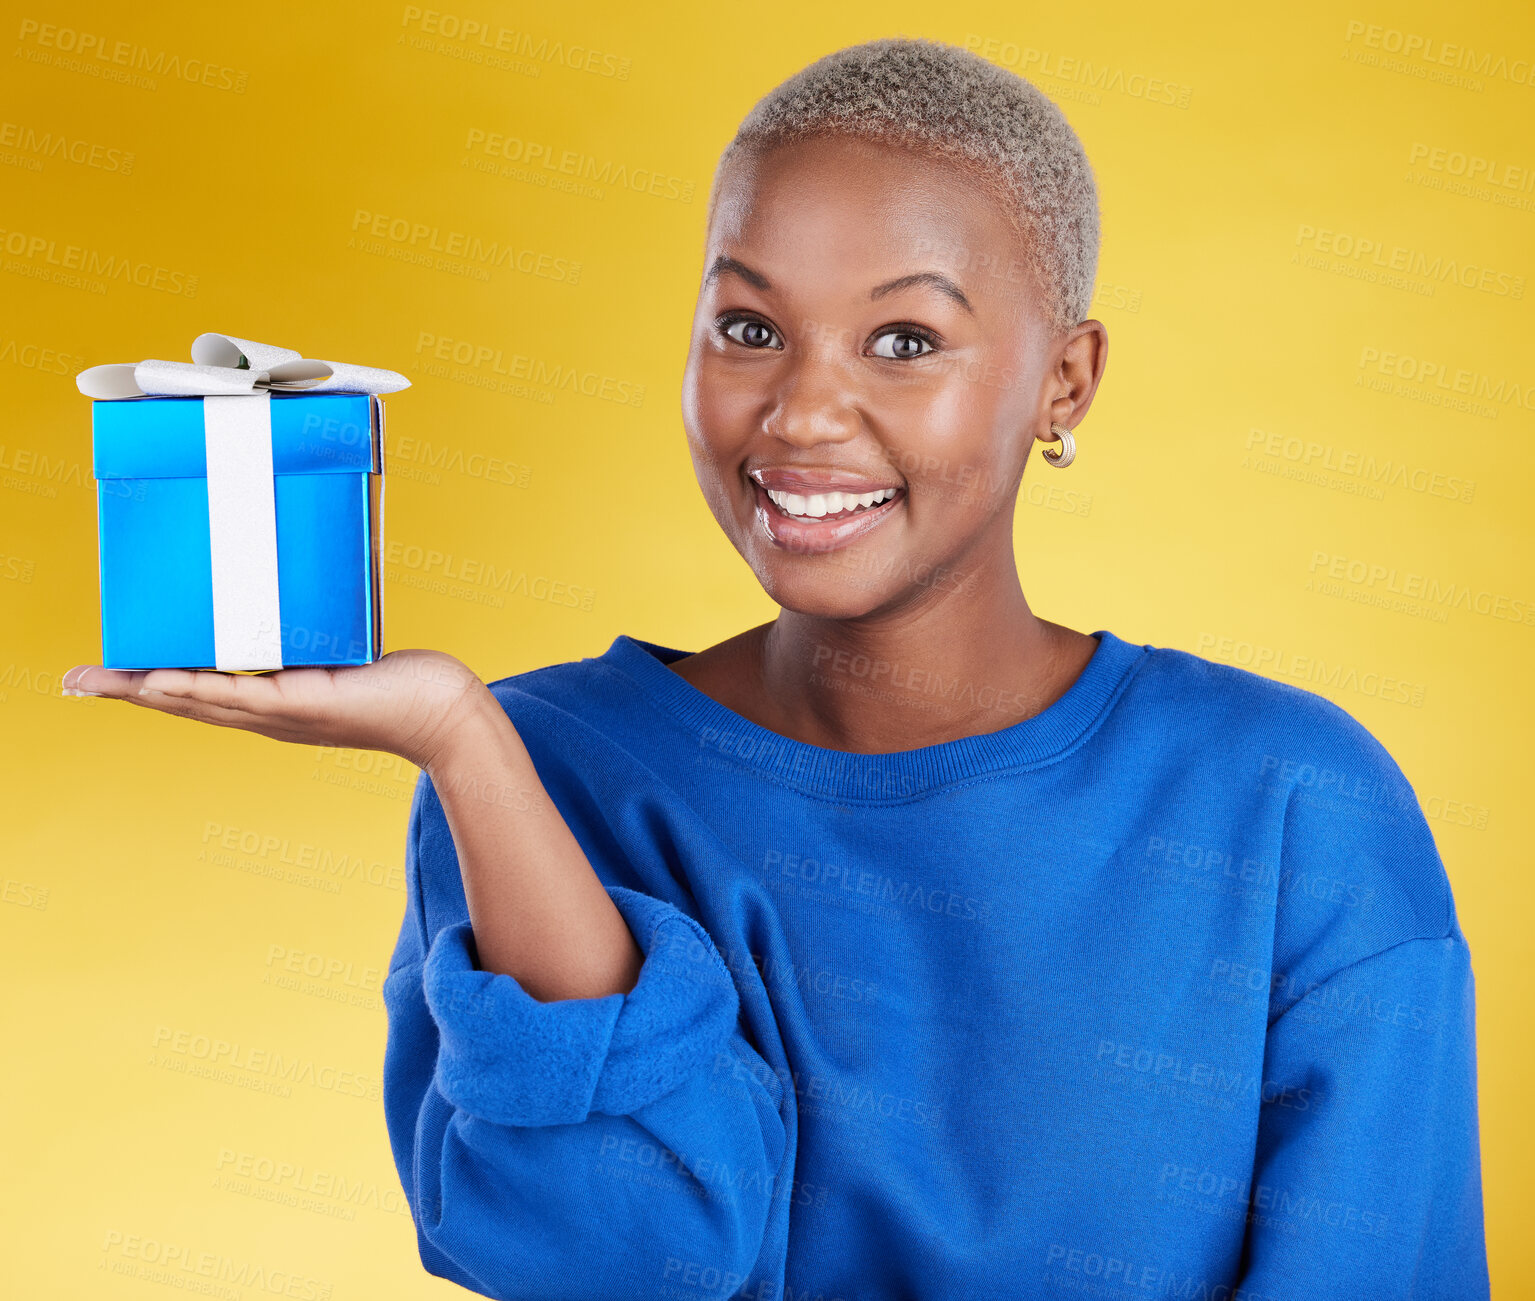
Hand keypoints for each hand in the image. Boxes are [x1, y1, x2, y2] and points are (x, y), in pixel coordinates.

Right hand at [60, 650, 494, 769]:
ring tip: (96, 681)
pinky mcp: (306, 704)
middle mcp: (267, 714)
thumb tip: (287, 596)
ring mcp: (283, 713)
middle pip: (181, 702)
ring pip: (201, 700)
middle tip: (69, 681)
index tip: (98, 677)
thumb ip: (307, 637)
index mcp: (268, 703)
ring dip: (147, 690)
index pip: (195, 693)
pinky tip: (163, 681)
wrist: (443, 714)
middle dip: (125, 691)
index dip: (145, 684)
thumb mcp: (338, 655)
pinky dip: (201, 688)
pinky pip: (244, 695)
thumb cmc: (398, 684)